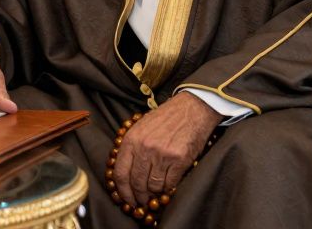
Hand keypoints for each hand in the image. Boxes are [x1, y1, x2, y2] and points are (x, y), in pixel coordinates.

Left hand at [113, 92, 221, 207]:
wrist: (190, 109)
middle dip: (138, 196)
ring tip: (154, 193)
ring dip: (153, 193)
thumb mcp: (139, 128)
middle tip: (141, 201)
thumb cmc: (164, 119)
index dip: (122, 191)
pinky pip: (170, 183)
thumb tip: (125, 174)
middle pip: (136, 183)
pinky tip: (166, 185)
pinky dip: (167, 188)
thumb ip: (131, 148)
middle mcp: (145, 148)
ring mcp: (162, 155)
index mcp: (131, 140)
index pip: (120, 173)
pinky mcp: (180, 160)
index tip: (126, 199)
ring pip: (153, 185)